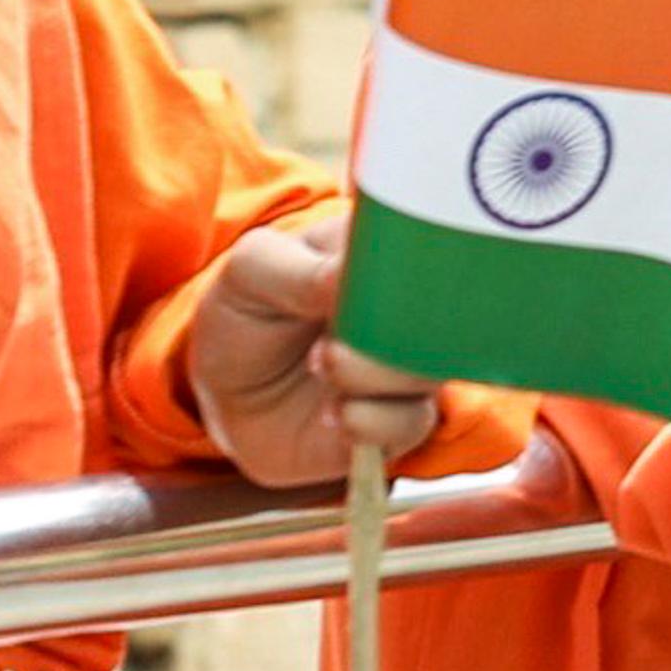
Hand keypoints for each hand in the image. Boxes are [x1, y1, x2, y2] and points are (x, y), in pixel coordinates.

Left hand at [186, 212, 447, 488]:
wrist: (230, 392)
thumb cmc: (249, 315)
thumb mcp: (253, 274)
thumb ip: (300, 270)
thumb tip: (353, 274)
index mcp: (387, 254)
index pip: (428, 247)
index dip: (411, 265)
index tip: (368, 283)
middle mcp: (411, 312)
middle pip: (440, 315)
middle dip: (389, 330)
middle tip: (333, 339)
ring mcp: (409, 366)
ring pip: (430, 371)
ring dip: (372, 374)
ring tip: (322, 367)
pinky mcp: (398, 420)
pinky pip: (413, 424)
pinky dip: (371, 422)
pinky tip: (334, 414)